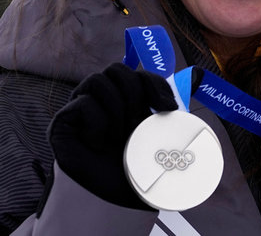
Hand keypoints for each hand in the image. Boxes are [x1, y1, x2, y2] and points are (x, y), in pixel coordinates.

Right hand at [48, 62, 176, 208]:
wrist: (120, 198)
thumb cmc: (141, 167)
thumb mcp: (161, 134)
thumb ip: (169, 111)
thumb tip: (192, 87)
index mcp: (126, 99)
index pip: (139, 73)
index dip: (155, 84)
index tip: (168, 107)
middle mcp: (101, 99)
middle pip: (116, 69)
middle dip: (133, 93)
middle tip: (138, 121)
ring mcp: (79, 109)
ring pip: (96, 80)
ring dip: (115, 108)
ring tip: (119, 136)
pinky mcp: (61, 124)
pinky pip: (81, 104)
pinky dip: (97, 123)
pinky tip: (99, 144)